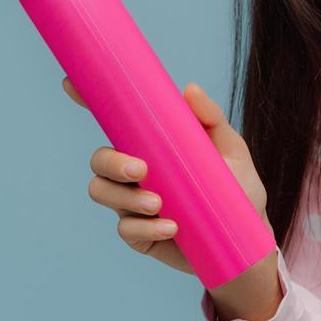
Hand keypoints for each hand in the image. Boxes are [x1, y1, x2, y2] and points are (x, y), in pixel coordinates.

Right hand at [64, 78, 269, 275]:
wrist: (247, 235)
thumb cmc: (236, 186)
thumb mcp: (229, 148)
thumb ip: (210, 118)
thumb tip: (189, 89)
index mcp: (151, 145)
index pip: (114, 122)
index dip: (89, 101)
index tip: (72, 84)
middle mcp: (135, 172)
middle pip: (98, 160)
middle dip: (111, 163)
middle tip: (141, 170)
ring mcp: (133, 204)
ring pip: (101, 193)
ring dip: (125, 197)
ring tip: (159, 204)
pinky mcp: (140, 236)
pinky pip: (126, 230)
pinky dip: (146, 228)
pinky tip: (172, 228)